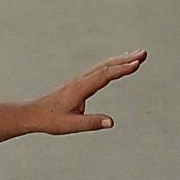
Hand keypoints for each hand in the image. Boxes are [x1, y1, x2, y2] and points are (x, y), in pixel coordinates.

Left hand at [26, 49, 148, 132]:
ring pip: (104, 65)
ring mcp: (81, 79)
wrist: (34, 113)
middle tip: (144, 53)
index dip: (121, 69)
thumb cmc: (51, 120)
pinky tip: (120, 64)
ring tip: (139, 55)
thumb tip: (112, 122)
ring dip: (121, 59)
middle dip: (126, 59)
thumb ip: (91, 123)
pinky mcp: (81, 82)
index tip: (137, 64)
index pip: (104, 75)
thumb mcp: (71, 125)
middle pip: (107, 65)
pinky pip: (100, 69)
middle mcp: (82, 80)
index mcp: (80, 88)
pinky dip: (113, 64)